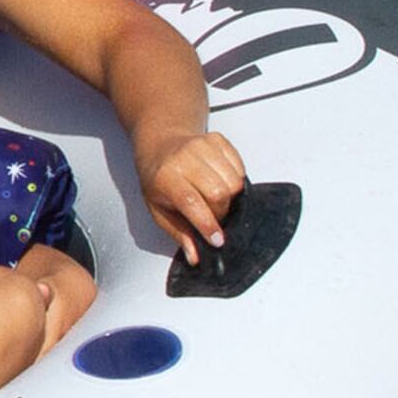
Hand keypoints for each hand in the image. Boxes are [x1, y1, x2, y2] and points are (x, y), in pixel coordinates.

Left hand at [137, 127, 247, 262]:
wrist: (160, 143)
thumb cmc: (158, 178)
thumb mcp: (158, 208)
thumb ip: (179, 233)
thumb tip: (196, 257)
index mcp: (165, 177)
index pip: (192, 202)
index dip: (208, 224)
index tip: (218, 240)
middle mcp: (184, 158)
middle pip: (219, 193)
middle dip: (221, 212)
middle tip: (213, 216)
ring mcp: (202, 146)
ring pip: (234, 181)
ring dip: (231, 198)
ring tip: (215, 199)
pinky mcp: (217, 140)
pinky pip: (240, 168)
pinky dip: (236, 180)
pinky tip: (221, 181)